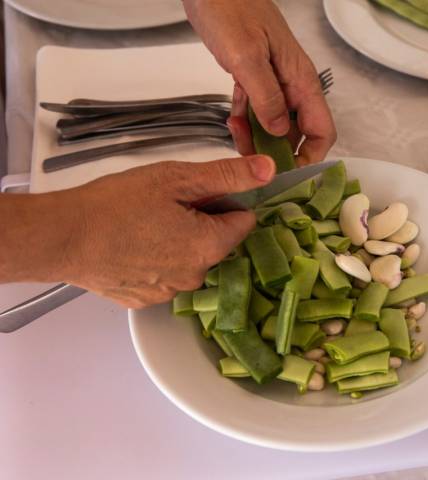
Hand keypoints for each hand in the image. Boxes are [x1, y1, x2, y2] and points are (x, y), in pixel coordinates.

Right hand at [0, 156, 274, 307]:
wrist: (61, 237)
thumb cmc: (116, 204)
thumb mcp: (176, 179)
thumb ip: (227, 175)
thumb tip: (270, 170)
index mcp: (210, 246)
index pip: (244, 221)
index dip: (225, 202)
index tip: (200, 193)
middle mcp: (197, 276)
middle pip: (217, 242)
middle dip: (202, 222)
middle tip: (166, 204)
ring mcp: (170, 292)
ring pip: (191, 259)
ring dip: (179, 241)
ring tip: (145, 223)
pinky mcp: (145, 299)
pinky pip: (165, 274)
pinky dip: (156, 259)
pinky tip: (133, 244)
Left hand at [183, 0, 335, 165]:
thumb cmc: (230, 9)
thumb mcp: (247, 56)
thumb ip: (266, 97)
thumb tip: (281, 132)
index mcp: (301, 80)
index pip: (321, 131)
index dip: (309, 157)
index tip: (287, 173)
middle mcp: (293, 85)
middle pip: (297, 134)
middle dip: (275, 151)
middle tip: (250, 156)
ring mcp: (275, 83)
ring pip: (274, 125)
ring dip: (255, 136)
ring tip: (235, 131)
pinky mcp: (256, 79)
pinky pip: (256, 111)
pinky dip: (244, 119)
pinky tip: (231, 115)